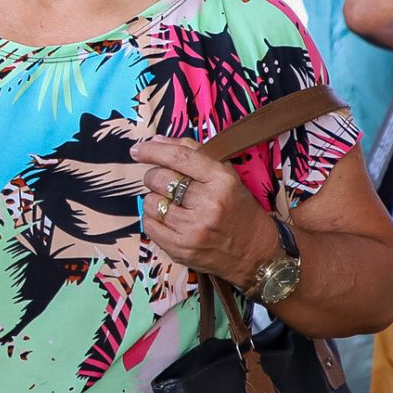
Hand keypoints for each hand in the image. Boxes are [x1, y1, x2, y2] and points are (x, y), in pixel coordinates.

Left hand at [132, 137, 283, 287]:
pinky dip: (153, 219)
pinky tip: (169, 220)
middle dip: (155, 177)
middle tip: (164, 182)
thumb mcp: (225, 174)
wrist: (254, 252)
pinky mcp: (181, 248)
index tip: (138, 149)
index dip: (153, 150)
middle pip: (159, 179)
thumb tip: (156, 140)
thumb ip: (192, 153)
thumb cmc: (237, 208)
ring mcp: (193, 229)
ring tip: (173, 204)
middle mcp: (208, 203)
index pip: (179, 157)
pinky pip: (149, 225)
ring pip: (150, 202)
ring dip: (155, 200)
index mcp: (221, 180)